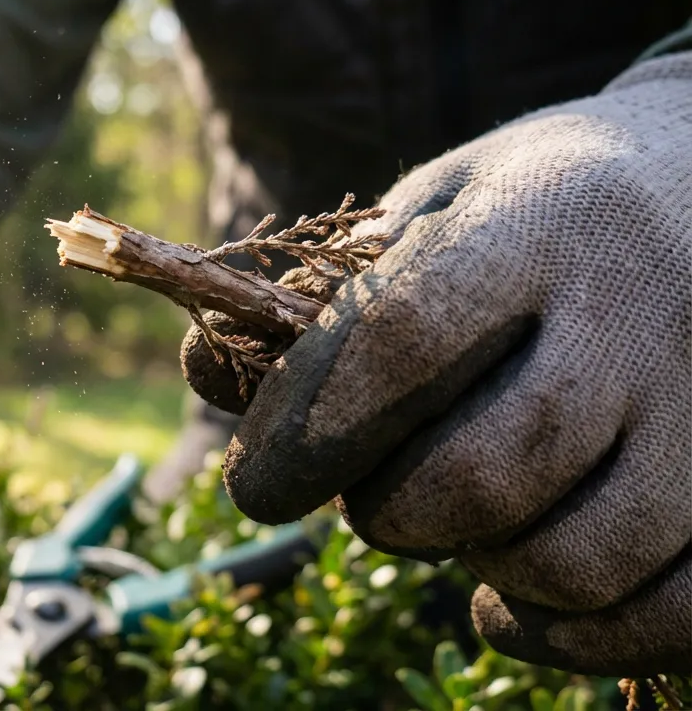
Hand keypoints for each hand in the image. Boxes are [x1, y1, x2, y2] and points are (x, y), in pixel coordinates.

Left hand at [189, 53, 691, 675]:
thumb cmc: (529, 209)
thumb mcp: (423, 211)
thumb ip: (317, 296)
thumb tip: (203, 372)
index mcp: (539, 221)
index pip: (403, 340)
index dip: (307, 429)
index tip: (252, 488)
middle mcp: (641, 310)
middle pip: (490, 470)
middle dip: (391, 512)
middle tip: (367, 499)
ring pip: (577, 558)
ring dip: (476, 571)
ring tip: (446, 525)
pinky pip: (671, 614)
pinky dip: (571, 639)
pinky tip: (505, 600)